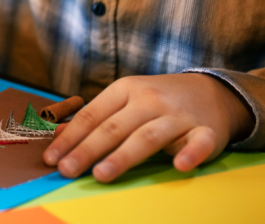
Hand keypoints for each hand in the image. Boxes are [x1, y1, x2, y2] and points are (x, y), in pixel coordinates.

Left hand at [43, 73, 253, 181]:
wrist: (213, 91)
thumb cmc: (158, 100)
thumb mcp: (124, 100)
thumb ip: (94, 118)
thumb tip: (58, 136)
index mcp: (125, 90)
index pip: (92, 116)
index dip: (70, 138)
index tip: (51, 159)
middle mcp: (150, 100)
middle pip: (114, 128)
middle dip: (87, 150)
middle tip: (67, 171)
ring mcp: (178, 115)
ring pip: (147, 136)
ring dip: (124, 156)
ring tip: (101, 174)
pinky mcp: (207, 131)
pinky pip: (199, 143)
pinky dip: (190, 154)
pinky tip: (179, 166)